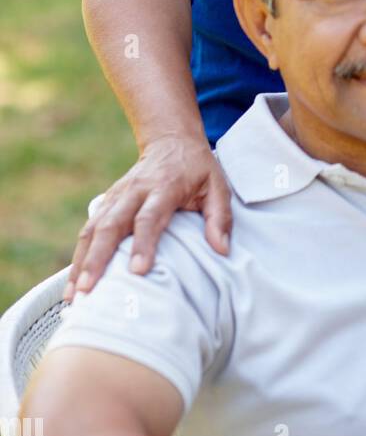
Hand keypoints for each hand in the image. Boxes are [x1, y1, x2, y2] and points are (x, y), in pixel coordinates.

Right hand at [62, 133, 232, 301]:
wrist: (171, 140)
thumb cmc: (197, 169)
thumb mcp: (217, 185)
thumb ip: (220, 217)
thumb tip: (222, 249)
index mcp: (164, 187)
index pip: (149, 217)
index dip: (143, 243)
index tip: (138, 271)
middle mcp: (135, 191)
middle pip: (111, 224)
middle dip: (98, 258)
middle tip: (88, 289)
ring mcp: (117, 196)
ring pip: (94, 228)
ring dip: (81, 261)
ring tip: (75, 295)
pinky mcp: (106, 201)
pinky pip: (88, 229)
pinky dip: (78, 256)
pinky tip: (73, 284)